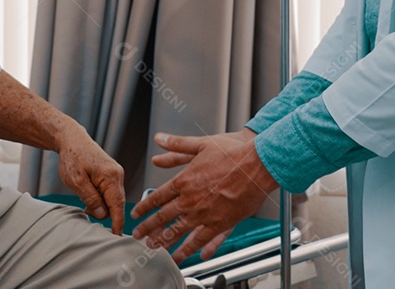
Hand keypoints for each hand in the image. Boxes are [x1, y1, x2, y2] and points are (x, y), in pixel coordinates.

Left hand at [55, 126, 126, 234]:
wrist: (71, 139)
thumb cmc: (72, 157)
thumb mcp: (76, 181)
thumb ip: (91, 198)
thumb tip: (103, 214)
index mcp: (111, 176)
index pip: (117, 205)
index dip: (117, 223)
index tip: (116, 238)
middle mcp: (117, 175)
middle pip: (116, 203)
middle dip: (104, 212)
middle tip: (86, 211)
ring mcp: (115, 173)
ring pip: (112, 198)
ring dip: (101, 205)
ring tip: (85, 201)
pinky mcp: (111, 174)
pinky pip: (109, 192)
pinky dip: (101, 198)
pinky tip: (89, 196)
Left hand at [130, 132, 277, 262]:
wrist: (257, 164)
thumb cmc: (232, 153)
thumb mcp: (200, 144)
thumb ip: (177, 145)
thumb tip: (160, 139)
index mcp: (184, 181)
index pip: (157, 197)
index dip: (144, 208)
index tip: (137, 214)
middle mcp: (190, 200)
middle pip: (163, 218)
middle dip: (148, 228)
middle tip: (139, 235)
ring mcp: (205, 214)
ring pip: (179, 232)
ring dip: (164, 241)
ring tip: (155, 248)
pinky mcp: (221, 222)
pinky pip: (204, 240)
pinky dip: (195, 248)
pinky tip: (190, 256)